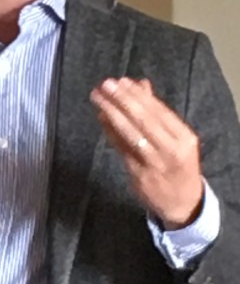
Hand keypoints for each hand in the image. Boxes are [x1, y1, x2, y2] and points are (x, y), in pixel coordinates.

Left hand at [90, 77, 203, 228]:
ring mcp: (154, 163)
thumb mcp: (176, 138)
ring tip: (98, 98)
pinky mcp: (138, 174)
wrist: (183, 203)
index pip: (159, 111)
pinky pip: (122, 148)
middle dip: (123, 100)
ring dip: (112, 113)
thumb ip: (157, 112)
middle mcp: (171, 150)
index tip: (122, 81)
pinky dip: (110, 132)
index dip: (138, 95)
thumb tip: (140, 83)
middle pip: (144, 120)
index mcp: (184, 138)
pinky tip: (101, 119)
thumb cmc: (177, 164)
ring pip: (131, 134)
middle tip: (106, 85)